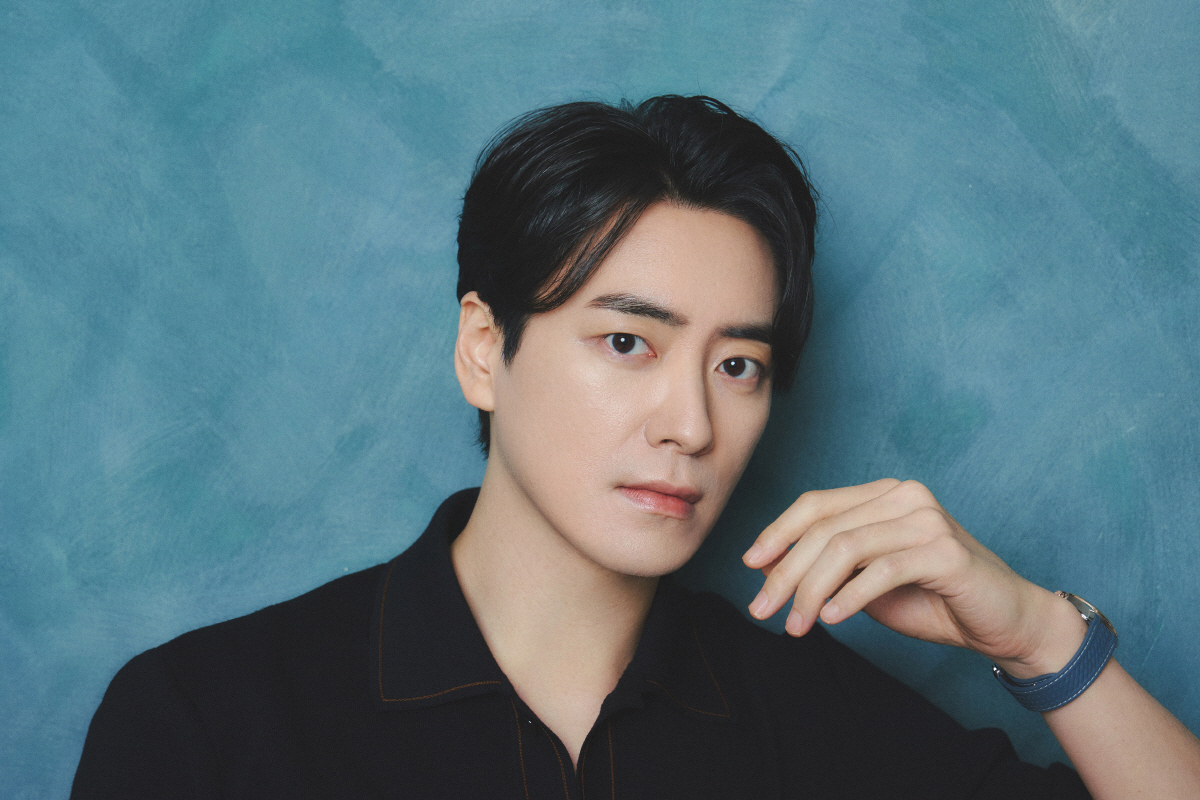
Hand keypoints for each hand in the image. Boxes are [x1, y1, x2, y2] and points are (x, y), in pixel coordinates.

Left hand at [742, 479, 1086, 676]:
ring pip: (845, 549)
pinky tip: (832, 619)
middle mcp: (904, 496)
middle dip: (785, 572)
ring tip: (795, 626)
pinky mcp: (944, 550)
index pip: (816, 504)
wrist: (1005, 622)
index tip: (749, 565)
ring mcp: (926, 519)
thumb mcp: (865, 582)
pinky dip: (850, 596)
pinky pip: (881, 570)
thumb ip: (825, 566)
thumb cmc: (934, 599)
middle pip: (824, 528)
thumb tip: (766, 562)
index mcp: (884, 494)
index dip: (777, 532)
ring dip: (812, 591)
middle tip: (762, 610)